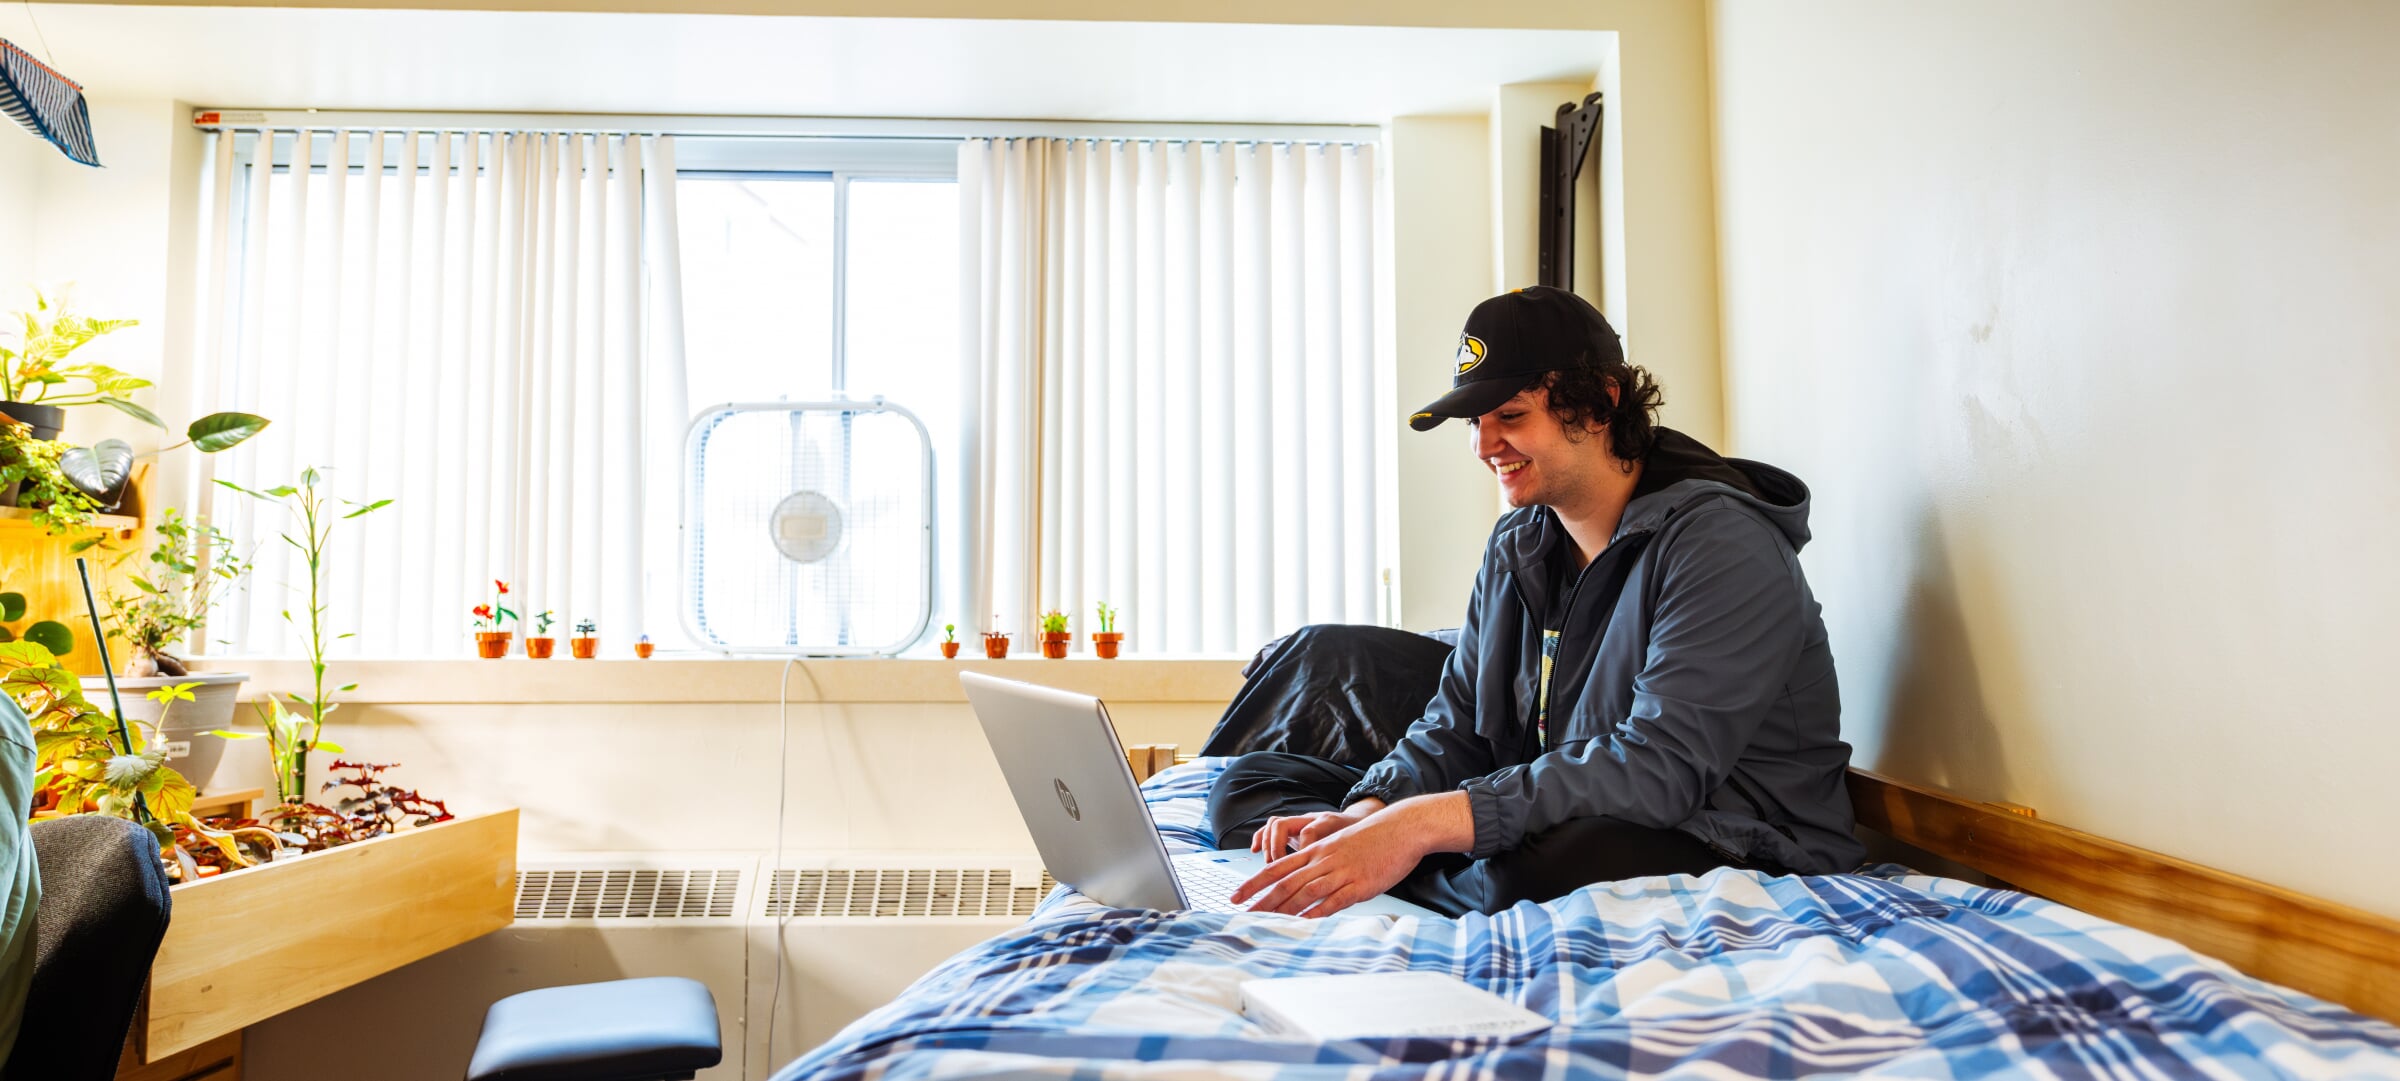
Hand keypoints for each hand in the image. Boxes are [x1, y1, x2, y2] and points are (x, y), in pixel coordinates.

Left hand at [1231, 794, 1469, 917]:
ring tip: (1263, 921)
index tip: (1236, 895)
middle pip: (1285, 881)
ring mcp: (1341, 872)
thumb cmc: (1373, 839)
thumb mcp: (1340, 846)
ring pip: (1305, 892)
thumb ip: (1322, 863)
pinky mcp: (1360, 884)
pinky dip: (1317, 912)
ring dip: (1283, 908)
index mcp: (1316, 851)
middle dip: (1261, 899)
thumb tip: (1307, 885)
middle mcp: (1323, 860)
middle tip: (1240, 913)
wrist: (1402, 828)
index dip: (1254, 883)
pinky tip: (1303, 921)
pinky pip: (1334, 900)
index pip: (1277, 867)